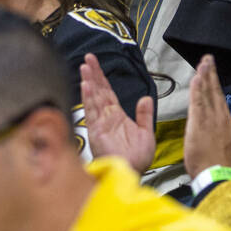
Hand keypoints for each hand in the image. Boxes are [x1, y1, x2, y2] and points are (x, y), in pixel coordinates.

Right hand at [80, 53, 155, 172]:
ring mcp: (101, 124)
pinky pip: (92, 112)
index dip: (102, 78)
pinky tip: (86, 87)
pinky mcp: (97, 132)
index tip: (96, 64)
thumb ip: (144, 114)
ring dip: (89, 82)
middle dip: (93, 74)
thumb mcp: (146, 132)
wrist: (133, 172)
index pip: (107, 92)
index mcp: (117, 117)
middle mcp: (107, 118)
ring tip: (85, 67)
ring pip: (93, 98)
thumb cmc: (137, 158)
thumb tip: (145, 98)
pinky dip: (89, 99)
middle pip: (98, 91)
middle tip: (88, 58)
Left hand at [183, 55, 230, 179]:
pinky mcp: (199, 122)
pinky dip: (196, 89)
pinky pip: (197, 101)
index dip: (215, 86)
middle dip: (211, 74)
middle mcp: (220, 117)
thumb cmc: (223, 166)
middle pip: (214, 91)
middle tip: (208, 59)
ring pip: (206, 93)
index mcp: (227, 123)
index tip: (212, 74)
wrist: (217, 175)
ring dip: (204, 76)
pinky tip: (195, 78)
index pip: (219, 100)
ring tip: (202, 63)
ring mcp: (210, 118)